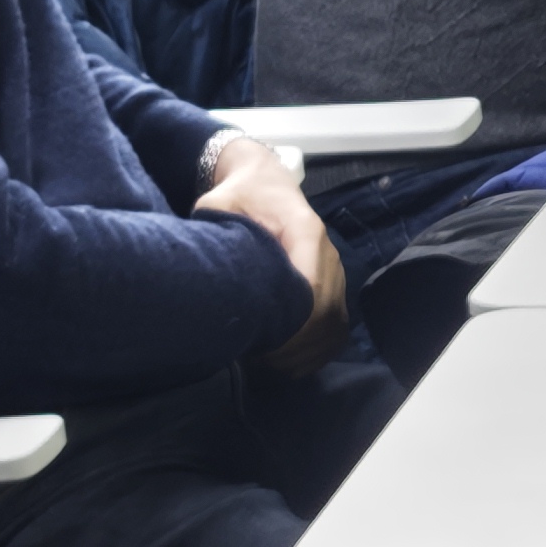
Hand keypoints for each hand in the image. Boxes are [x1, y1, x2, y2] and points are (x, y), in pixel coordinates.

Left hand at [196, 135, 349, 371]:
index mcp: (305, 231)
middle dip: (294, 343)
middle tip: (257, 360)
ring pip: (334, 321)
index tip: (258, 344)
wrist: (265, 183)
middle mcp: (328, 251)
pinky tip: (289, 360)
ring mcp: (335, 269)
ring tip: (268, 363)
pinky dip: (318, 347)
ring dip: (305, 349)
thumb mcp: (219, 203)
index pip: (311, 287)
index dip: (290, 323)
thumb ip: (216, 228)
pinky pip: (337, 324)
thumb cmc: (241, 196)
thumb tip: (209, 265)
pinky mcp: (333, 283)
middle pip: (326, 311)